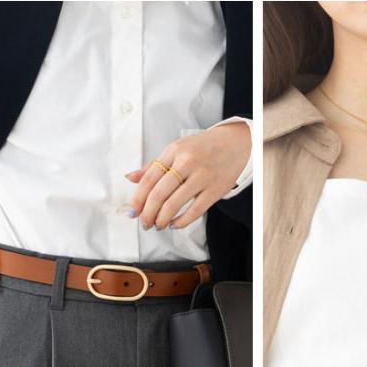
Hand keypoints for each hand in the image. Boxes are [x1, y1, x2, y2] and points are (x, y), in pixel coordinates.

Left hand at [126, 119, 250, 232]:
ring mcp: (202, 176)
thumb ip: (154, 165)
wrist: (235, 142)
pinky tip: (174, 224)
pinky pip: (194, 211)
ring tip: (158, 225)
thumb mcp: (177, 149)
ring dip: (161, 220)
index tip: (132, 212)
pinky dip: (180, 222)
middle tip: (145, 223)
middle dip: (147, 214)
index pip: (149, 178)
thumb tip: (130, 178)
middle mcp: (187, 162)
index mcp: (174, 150)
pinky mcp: (215, 189)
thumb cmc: (202, 147)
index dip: (137, 198)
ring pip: (173, 205)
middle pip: (158, 194)